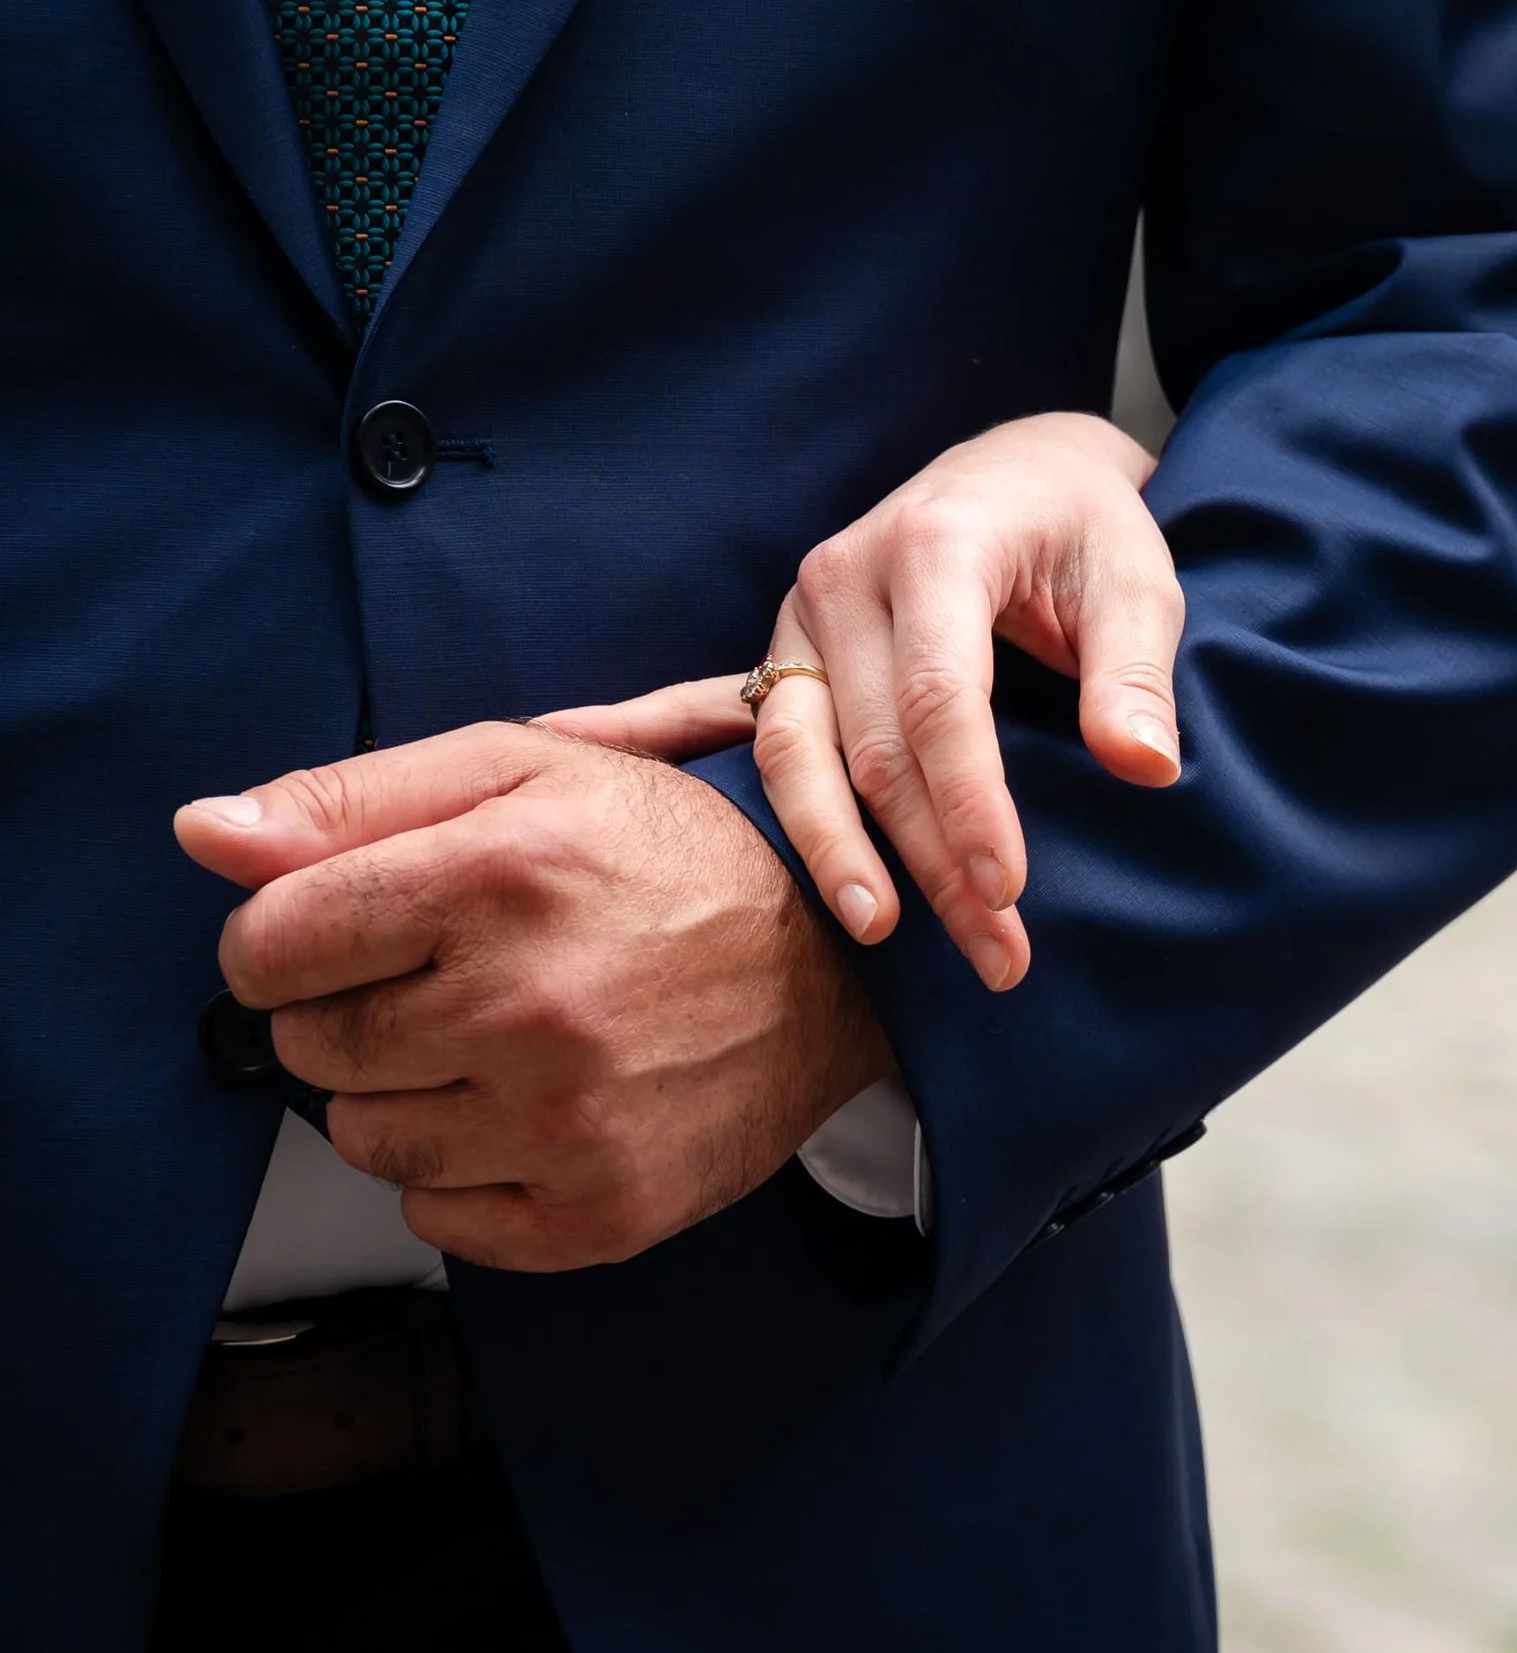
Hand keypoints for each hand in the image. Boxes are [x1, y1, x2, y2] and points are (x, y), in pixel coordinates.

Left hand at [174, 723, 894, 1270]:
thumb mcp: (526, 772)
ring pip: (366, 1140)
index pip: (269, 945)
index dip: (294, 937)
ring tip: (501, 1044)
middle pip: (311, 1048)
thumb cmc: (672, 858)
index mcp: (503, 875)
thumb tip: (203, 835)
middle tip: (457, 980)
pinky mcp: (598, 1212)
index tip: (357, 930)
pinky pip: (437, 1218)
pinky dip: (465, 1171)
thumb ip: (354, 798)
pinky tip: (533, 1111)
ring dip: (408, 1093)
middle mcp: (533, 1005)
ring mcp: (568, 1123)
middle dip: (358, 1011)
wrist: (840, 971)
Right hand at [540, 412, 1184, 992]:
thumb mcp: (1136, 579)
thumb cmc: (1084, 529)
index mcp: (937, 543)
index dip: (971, 804)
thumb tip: (1147, 768)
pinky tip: (842, 888)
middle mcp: (847, 573)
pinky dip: (808, 823)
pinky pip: (776, 747)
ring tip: (884, 935)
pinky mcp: (787, 650)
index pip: (940, 697)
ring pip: (798, 755)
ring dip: (843, 858)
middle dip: (932, 861)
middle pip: (875, 746)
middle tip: (997, 955)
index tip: (1011, 890)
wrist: (1017, 472)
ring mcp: (803, 612)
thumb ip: (1136, 671)